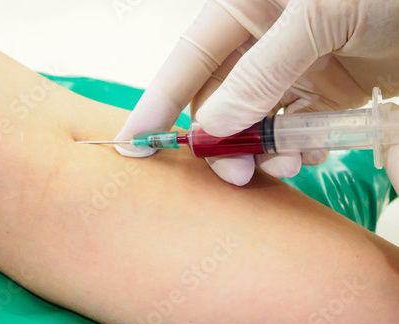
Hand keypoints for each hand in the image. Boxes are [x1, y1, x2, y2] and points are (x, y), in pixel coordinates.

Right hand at [115, 0, 398, 184]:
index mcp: (245, 7)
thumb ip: (263, 71)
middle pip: (219, 102)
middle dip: (223, 142)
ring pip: (254, 123)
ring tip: (285, 163)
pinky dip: (296, 148)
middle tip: (235, 174)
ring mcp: (292, 70)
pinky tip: (309, 152)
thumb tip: (216, 126)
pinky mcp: (322, 92)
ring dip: (263, 151)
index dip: (156, 103)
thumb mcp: (319, 14)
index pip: (187, 62)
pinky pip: (292, 129)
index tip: (134, 143)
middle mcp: (262, 41)